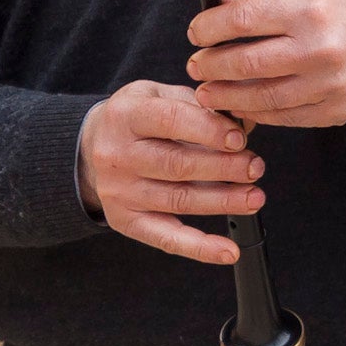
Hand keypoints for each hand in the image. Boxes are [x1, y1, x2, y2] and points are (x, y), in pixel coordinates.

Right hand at [77, 81, 263, 264]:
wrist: (91, 147)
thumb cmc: (136, 118)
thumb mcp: (158, 95)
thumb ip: (198, 106)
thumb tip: (243, 128)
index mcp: (126, 115)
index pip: (171, 120)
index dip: (209, 130)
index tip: (240, 139)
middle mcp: (117, 155)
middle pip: (177, 165)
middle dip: (224, 168)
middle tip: (254, 167)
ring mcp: (120, 191)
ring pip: (178, 200)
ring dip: (223, 201)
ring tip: (254, 197)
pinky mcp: (125, 220)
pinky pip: (166, 238)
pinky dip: (200, 248)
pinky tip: (228, 251)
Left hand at [185, 0, 345, 128]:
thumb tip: (222, 2)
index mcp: (309, 11)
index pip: (243, 21)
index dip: (210, 28)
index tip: (197, 32)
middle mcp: (318, 50)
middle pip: (247, 63)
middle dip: (211, 65)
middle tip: (195, 65)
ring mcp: (329, 85)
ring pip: (263, 98)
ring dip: (228, 96)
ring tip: (208, 91)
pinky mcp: (337, 110)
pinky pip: (287, 117)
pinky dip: (260, 113)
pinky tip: (244, 105)